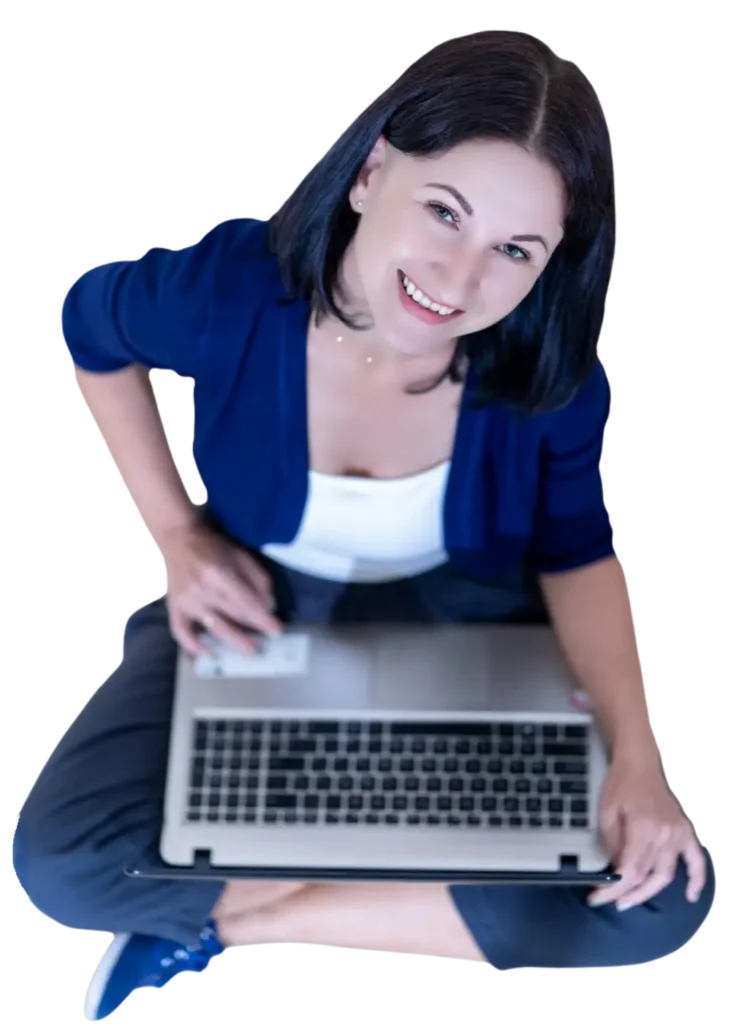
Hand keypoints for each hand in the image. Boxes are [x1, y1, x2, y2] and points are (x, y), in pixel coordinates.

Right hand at [159, 522, 281, 655]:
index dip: (263, 619)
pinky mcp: (174, 607)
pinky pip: (181, 631)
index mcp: (221, 574)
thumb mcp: (241, 556)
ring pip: (214, 627)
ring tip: (250, 652)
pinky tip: (209, 653)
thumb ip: (258, 580)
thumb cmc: (214, 547)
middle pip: (234, 617)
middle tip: (267, 645)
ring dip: (234, 642)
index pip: (247, 603)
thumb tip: (269, 606)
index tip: (277, 630)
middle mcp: (204, 590)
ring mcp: (187, 601)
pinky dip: (193, 645)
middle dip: (253, 632)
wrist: (179, 538)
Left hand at [588, 757, 705, 910]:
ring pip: (666, 874)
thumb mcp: (605, 813)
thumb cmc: (619, 785)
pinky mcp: (685, 832)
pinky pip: (696, 860)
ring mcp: (678, 834)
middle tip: (610, 900)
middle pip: (647, 876)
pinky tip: (690, 895)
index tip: (596, 896)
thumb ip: (612, 844)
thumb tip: (616, 870)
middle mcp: (665, 835)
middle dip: (627, 893)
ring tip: (629, 899)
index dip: (613, 888)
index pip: (630, 870)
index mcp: (644, 829)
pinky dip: (697, 879)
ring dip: (649, 892)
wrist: (639, 765)